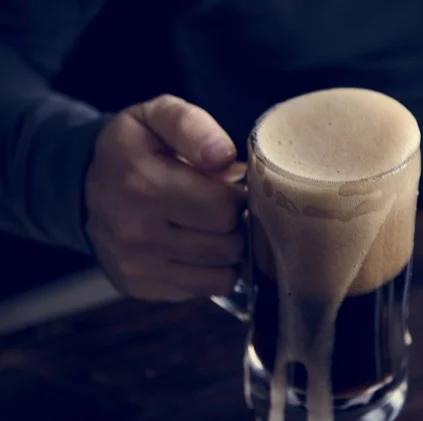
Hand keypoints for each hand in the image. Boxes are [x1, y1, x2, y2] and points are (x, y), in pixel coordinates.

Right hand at [85, 94, 246, 301]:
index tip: (227, 188)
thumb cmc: (133, 150)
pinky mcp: (142, 287)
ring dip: (227, 251)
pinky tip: (196, 247)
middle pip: (227, 244)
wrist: (85, 188)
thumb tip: (225, 157)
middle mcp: (136, 232)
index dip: (236, 197)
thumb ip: (192, 126)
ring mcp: (137, 266)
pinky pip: (205, 290)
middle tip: (221, 209)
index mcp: (142, 183)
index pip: (224, 210)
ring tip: (210, 227)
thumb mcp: (156, 116)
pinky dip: (210, 272)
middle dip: (234, 225)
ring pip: (223, 274)